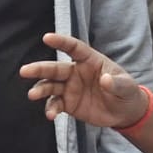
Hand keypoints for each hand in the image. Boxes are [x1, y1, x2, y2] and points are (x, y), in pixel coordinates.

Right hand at [21, 33, 146, 129]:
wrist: (124, 113)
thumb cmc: (126, 92)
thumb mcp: (127, 86)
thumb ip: (117, 83)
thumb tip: (105, 80)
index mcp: (90, 60)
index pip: (74, 48)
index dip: (61, 42)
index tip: (47, 37)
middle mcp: (76, 72)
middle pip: (55, 68)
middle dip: (39, 68)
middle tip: (25, 71)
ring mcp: (70, 88)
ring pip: (50, 86)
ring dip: (40, 89)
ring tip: (33, 95)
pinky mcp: (68, 103)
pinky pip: (55, 104)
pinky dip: (51, 109)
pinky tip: (51, 115)